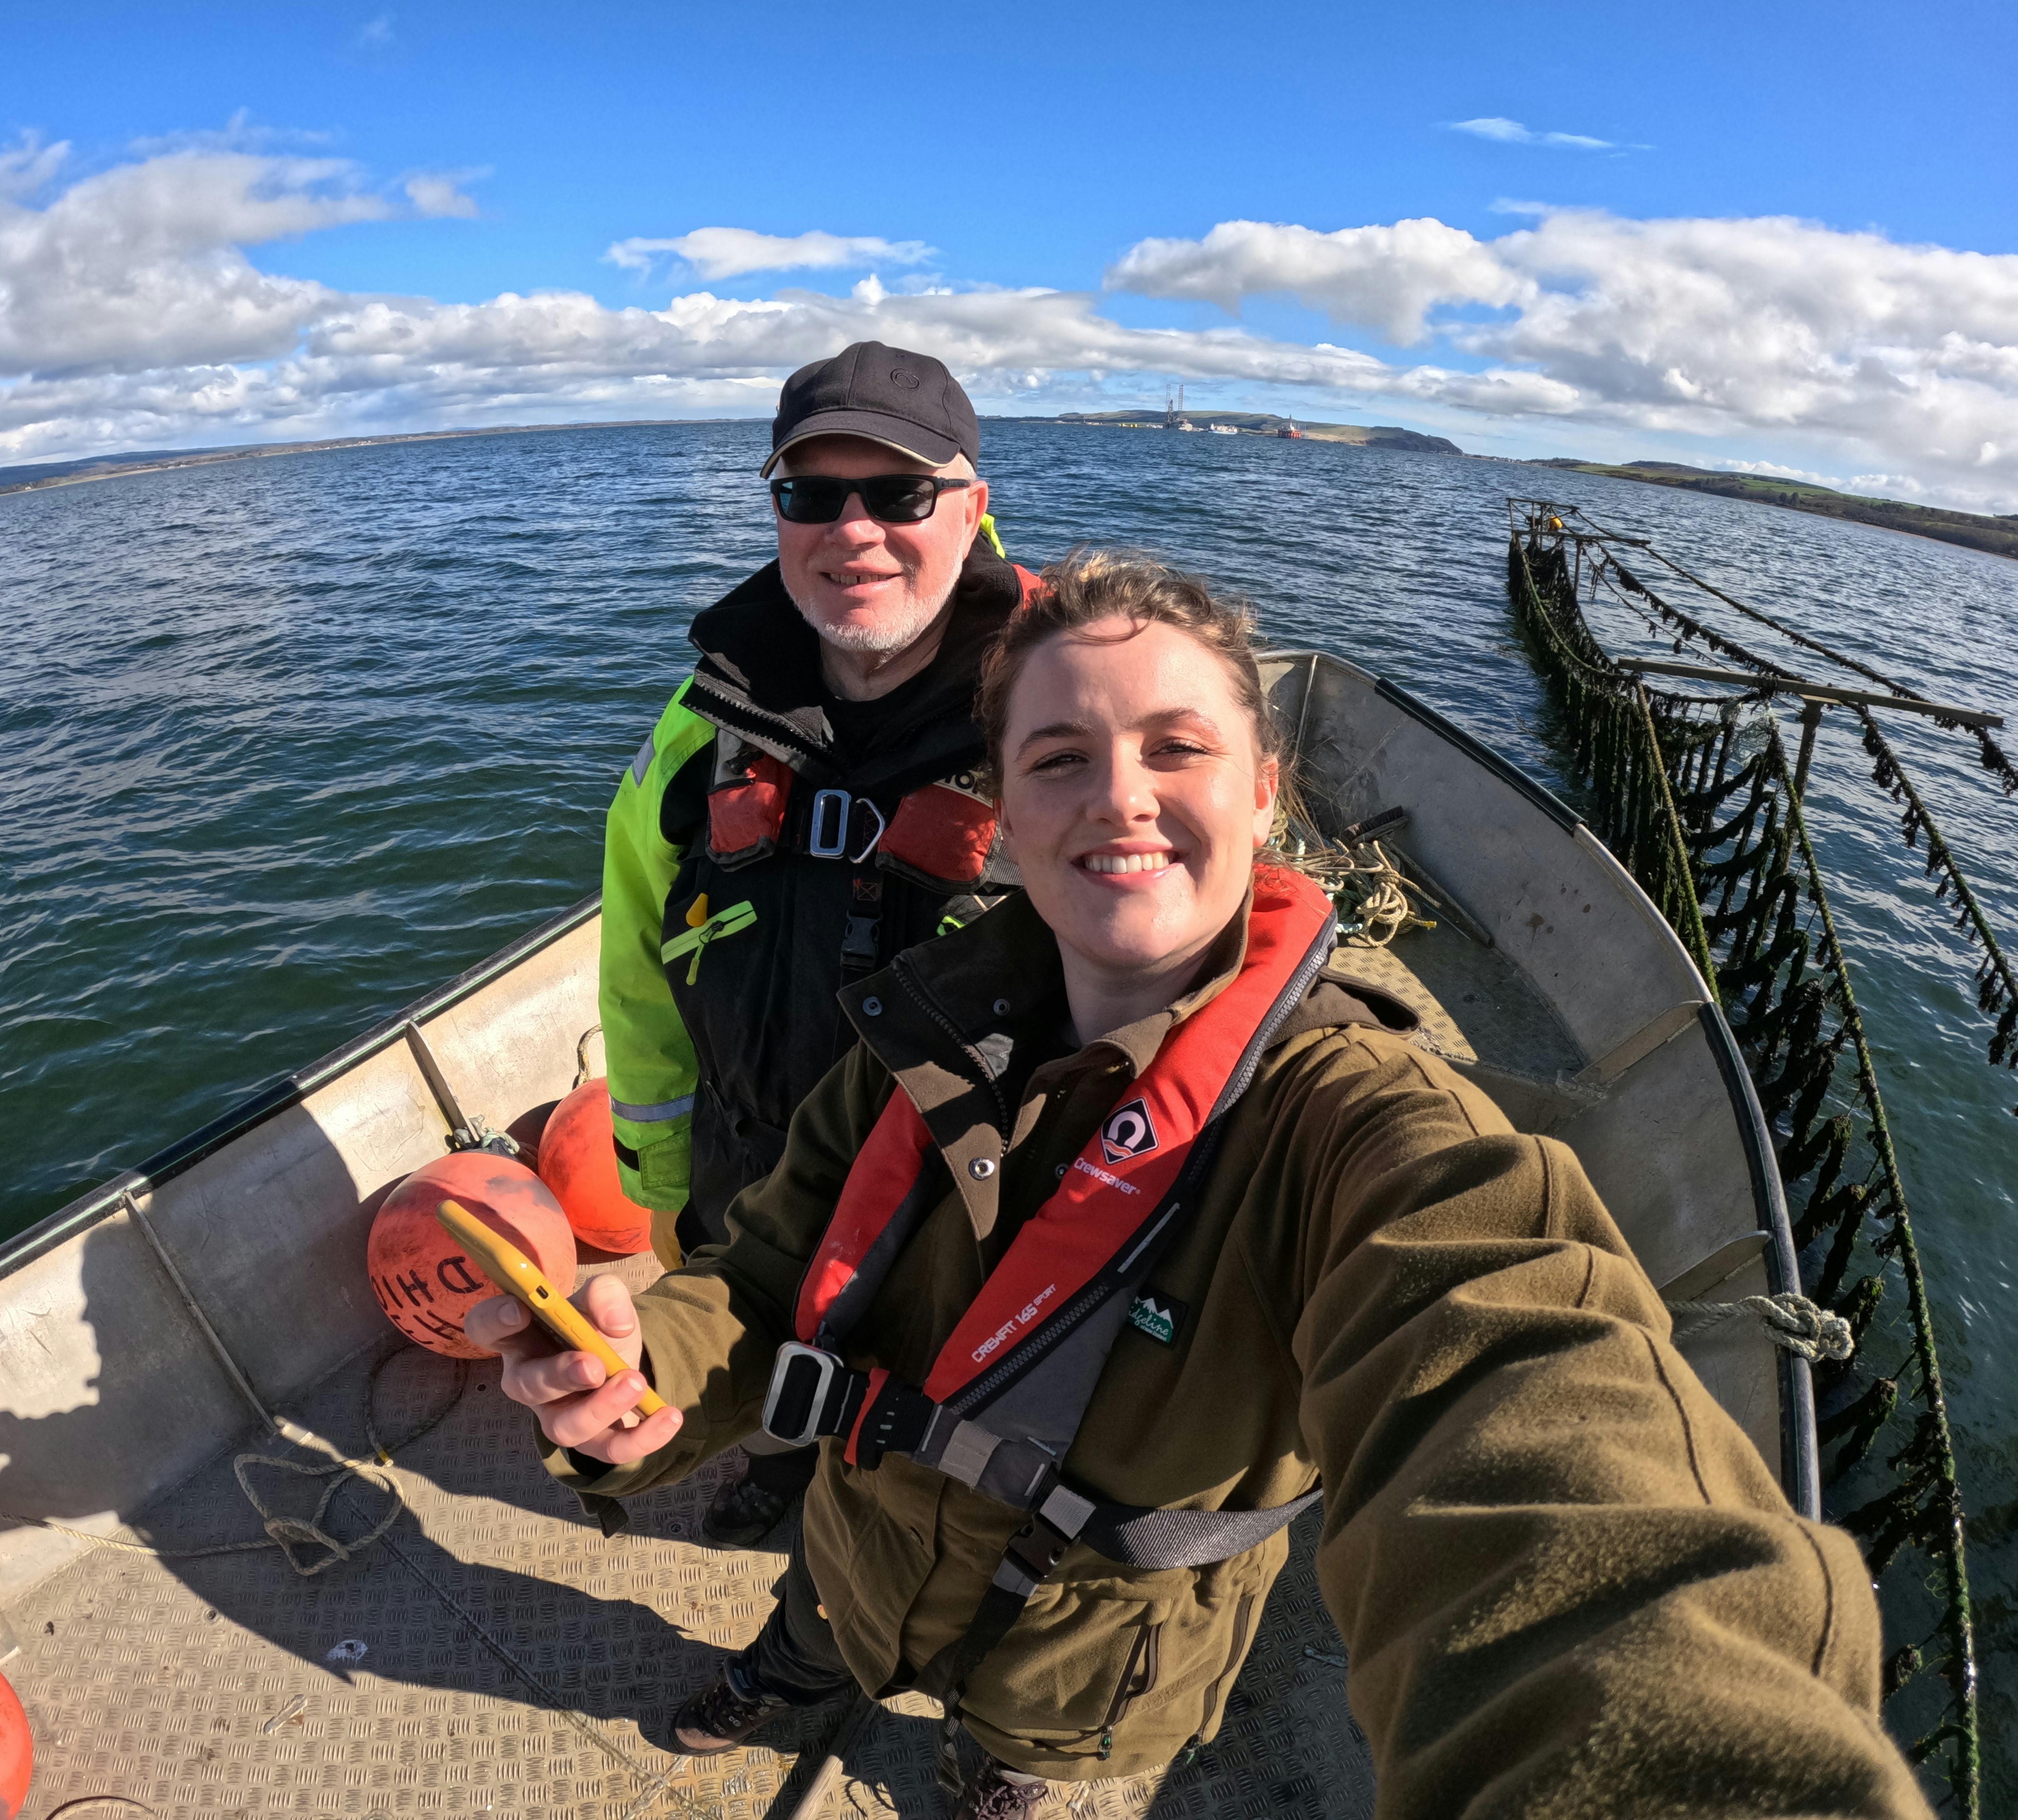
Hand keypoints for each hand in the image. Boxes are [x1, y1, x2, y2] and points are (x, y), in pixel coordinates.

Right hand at [463, 1274, 683, 1466]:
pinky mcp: (592, 1440)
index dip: (494, 1320)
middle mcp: (529, 1381)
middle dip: (560, 1376)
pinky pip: (609, 1450)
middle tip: (594, 1365)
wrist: (622, 1353)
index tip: (519, 1309)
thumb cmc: (595, 1323)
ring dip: (601, 1409)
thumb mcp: (603, 1298)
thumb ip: (606, 1295)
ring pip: (565, 1428)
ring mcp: (557, 1415)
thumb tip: (617, 1325)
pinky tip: (668, 1416)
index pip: (486, 1327)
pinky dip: (642, 1437)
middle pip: (526, 1386)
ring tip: (636, 1383)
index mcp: (520, 1337)